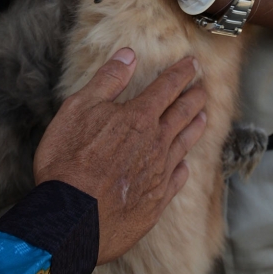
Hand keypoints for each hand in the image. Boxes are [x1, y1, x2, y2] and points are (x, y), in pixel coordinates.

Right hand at [34, 50, 206, 263]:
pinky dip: (183, 166)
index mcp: (139, 117)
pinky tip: (184, 164)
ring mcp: (159, 173)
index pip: (167, 87)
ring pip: (185, 143)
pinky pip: (177, 178)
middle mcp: (156, 143)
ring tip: (204, 116)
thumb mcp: (79, 109)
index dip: (181, 73)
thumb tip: (128, 55)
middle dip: (194, 97)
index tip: (193, 63)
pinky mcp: (156, 202)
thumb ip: (108, 80)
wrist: (70, 218)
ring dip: (195, 126)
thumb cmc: (68, 160)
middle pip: (182, 113)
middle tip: (203, 87)